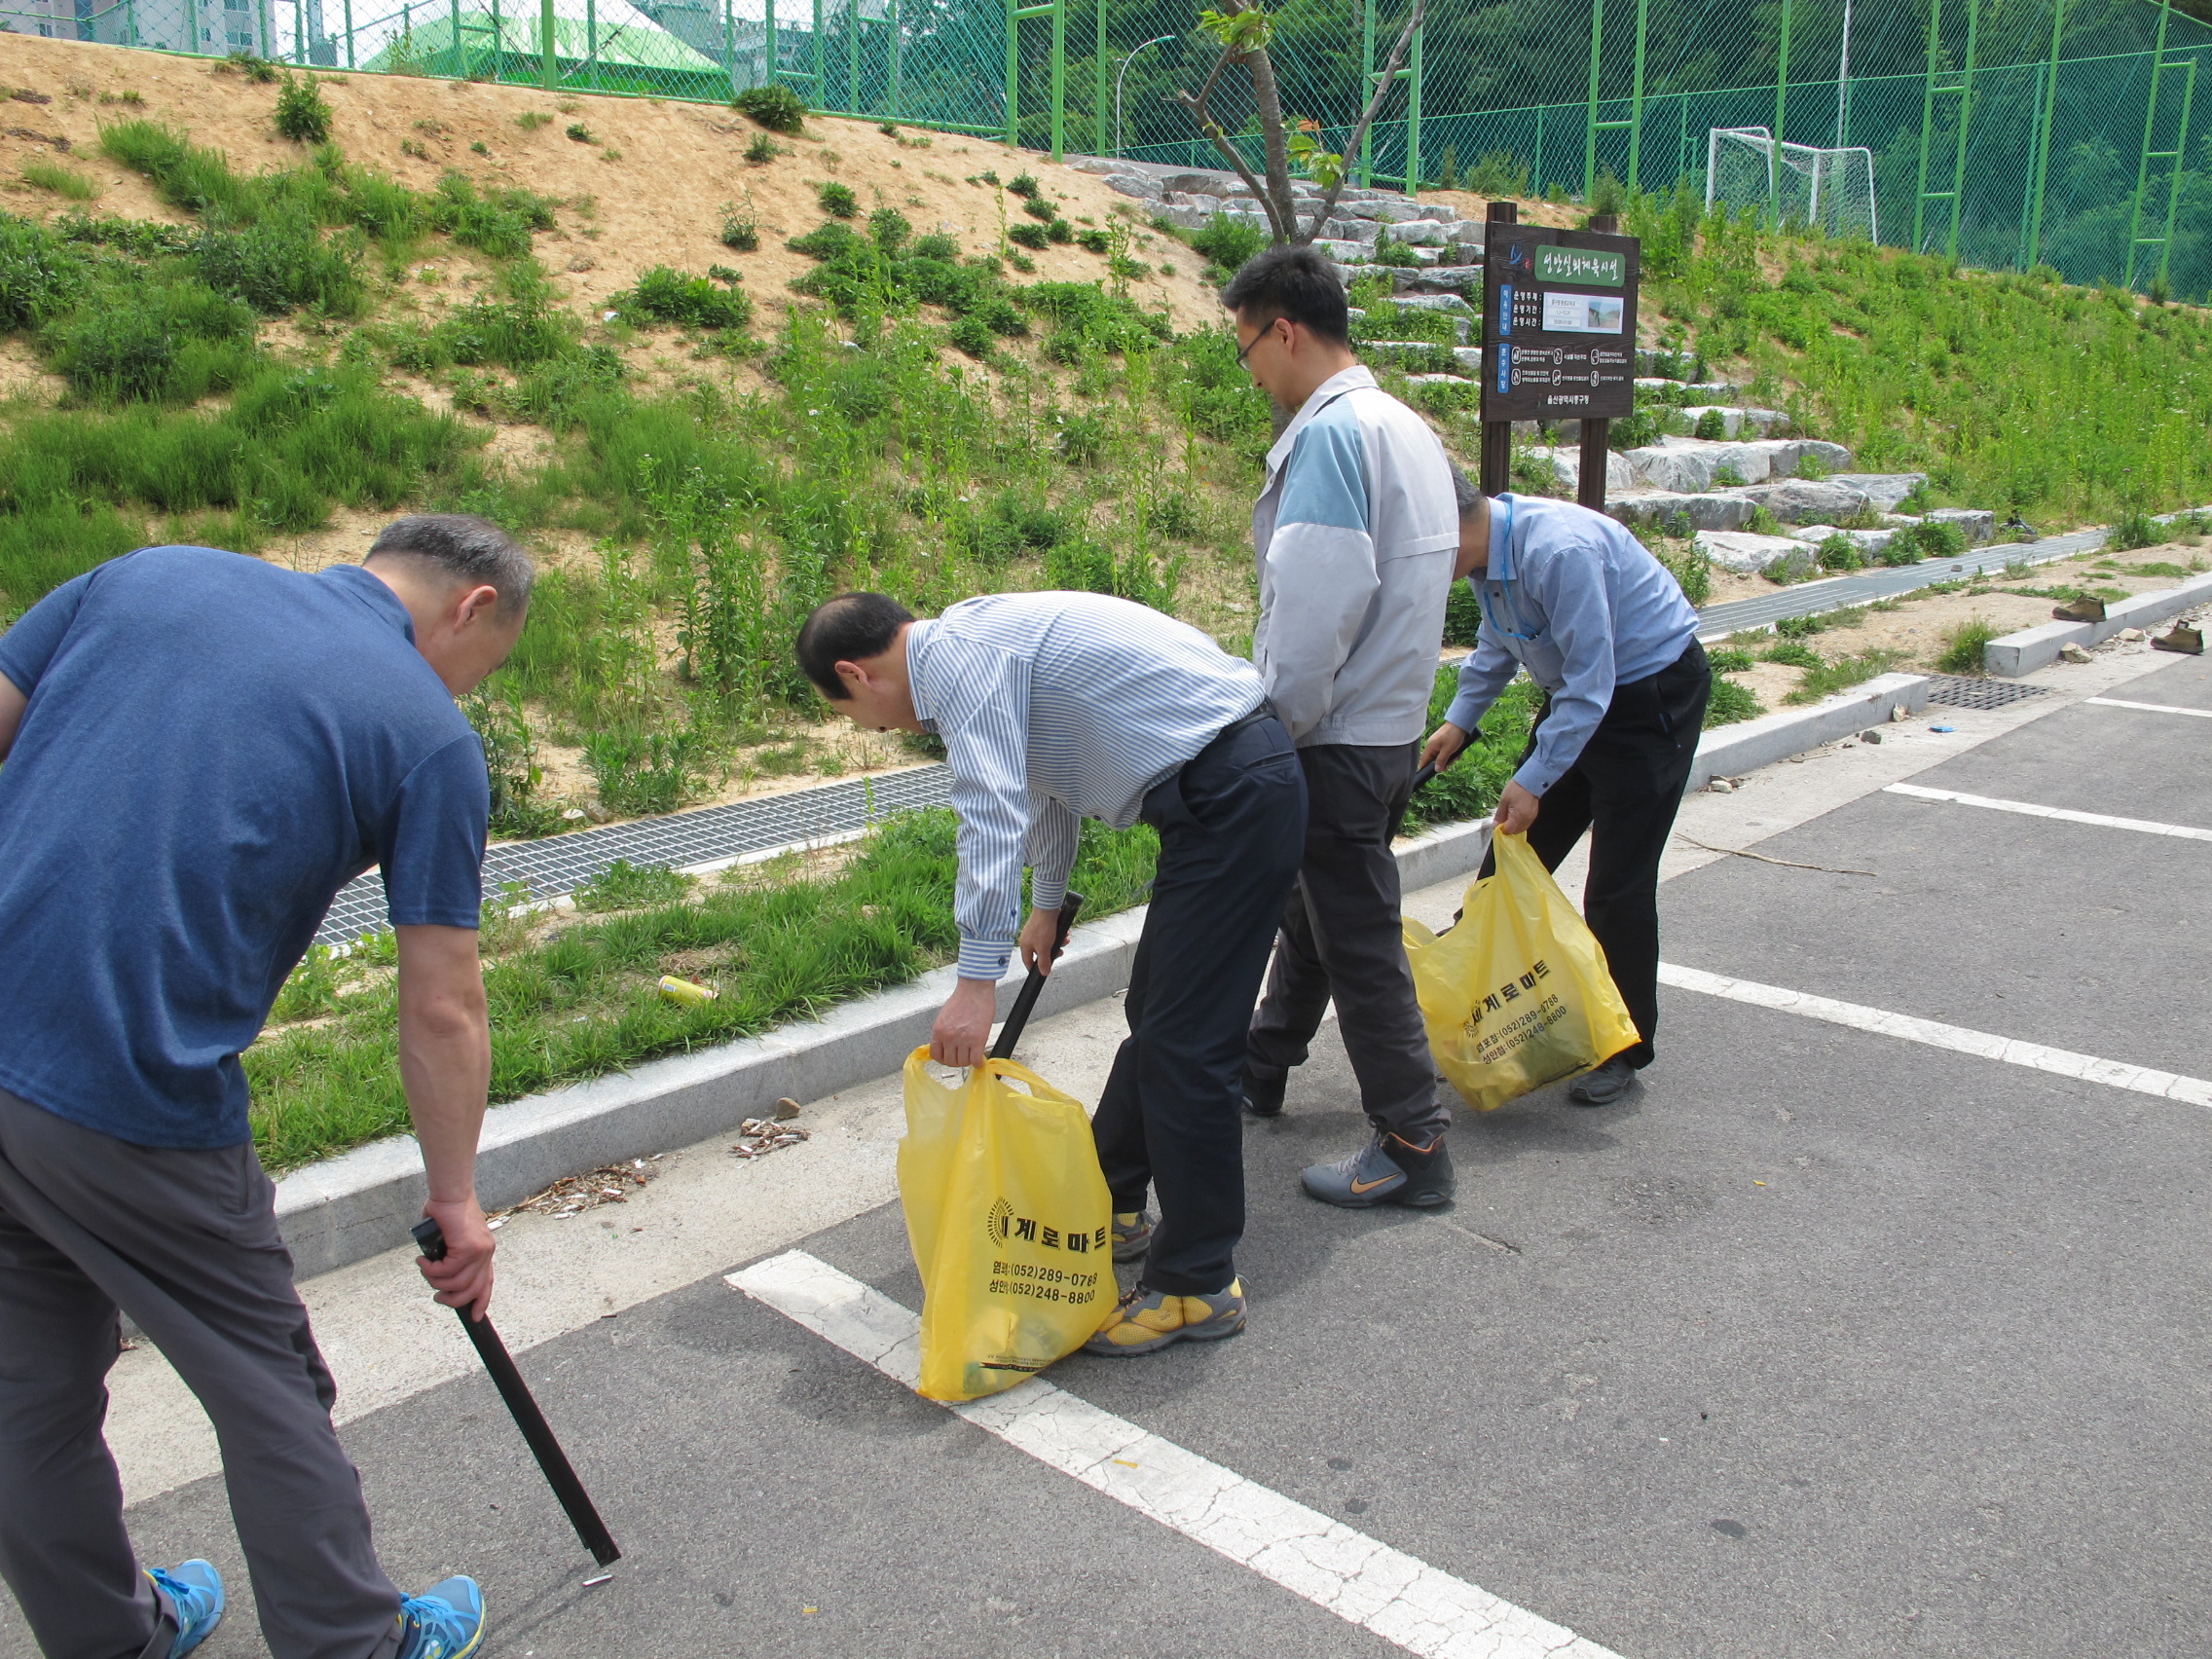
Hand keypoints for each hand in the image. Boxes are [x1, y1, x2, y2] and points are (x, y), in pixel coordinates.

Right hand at [417, 1195, 495, 1320]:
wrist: (450, 1192)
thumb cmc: (446, 1211)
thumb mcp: (451, 1240)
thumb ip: (450, 1257)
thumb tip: (439, 1274)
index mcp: (484, 1251)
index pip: (487, 1282)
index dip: (480, 1301)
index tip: (474, 1316)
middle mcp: (485, 1252)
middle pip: (472, 1290)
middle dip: (451, 1299)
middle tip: (437, 1295)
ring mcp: (479, 1250)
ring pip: (457, 1283)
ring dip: (436, 1281)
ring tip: (425, 1268)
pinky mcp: (468, 1247)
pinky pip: (447, 1270)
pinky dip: (431, 1269)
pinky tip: (423, 1260)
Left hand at [931, 976, 998, 1067]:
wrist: (975, 989)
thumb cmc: (962, 999)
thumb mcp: (945, 1017)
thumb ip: (944, 1032)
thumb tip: (946, 1046)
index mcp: (938, 1031)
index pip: (935, 1055)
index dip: (943, 1059)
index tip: (949, 1058)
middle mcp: (948, 1037)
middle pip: (950, 1062)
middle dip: (957, 1062)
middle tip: (963, 1057)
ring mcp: (963, 1039)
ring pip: (963, 1062)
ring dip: (968, 1061)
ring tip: (972, 1056)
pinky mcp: (977, 1040)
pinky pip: (975, 1060)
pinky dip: (978, 1063)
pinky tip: (979, 1060)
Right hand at [1018, 906, 1063, 975]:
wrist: (1048, 908)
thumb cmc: (1043, 928)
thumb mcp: (1044, 948)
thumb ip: (1044, 962)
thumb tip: (1043, 973)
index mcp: (1025, 946)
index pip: (1028, 961)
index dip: (1035, 968)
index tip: (1042, 972)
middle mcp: (1029, 939)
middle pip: (1041, 953)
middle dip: (1053, 953)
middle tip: (1060, 952)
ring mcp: (1036, 932)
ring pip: (1048, 943)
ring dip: (1059, 943)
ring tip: (1066, 941)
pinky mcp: (1043, 927)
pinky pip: (1051, 935)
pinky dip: (1059, 936)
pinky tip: (1065, 934)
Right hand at [1421, 721, 1469, 772]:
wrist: (1460, 724)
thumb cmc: (1453, 736)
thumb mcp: (1447, 751)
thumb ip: (1441, 761)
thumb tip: (1436, 770)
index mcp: (1430, 747)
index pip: (1423, 761)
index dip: (1427, 768)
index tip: (1433, 773)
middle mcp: (1432, 746)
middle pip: (1435, 760)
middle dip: (1444, 763)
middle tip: (1451, 762)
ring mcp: (1438, 744)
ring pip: (1442, 756)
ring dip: (1450, 758)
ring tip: (1457, 754)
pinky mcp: (1444, 742)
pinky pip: (1447, 751)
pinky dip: (1453, 753)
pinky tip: (1458, 751)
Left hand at [1494, 779, 1539, 835]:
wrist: (1530, 781)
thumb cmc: (1515, 789)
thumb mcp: (1503, 801)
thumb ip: (1499, 815)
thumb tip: (1495, 826)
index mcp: (1518, 817)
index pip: (1508, 831)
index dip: (1501, 829)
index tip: (1497, 823)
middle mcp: (1526, 820)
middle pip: (1515, 832)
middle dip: (1508, 828)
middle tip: (1503, 819)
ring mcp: (1531, 818)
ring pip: (1521, 829)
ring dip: (1514, 826)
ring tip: (1509, 816)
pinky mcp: (1534, 815)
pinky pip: (1525, 824)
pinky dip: (1520, 823)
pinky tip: (1516, 815)